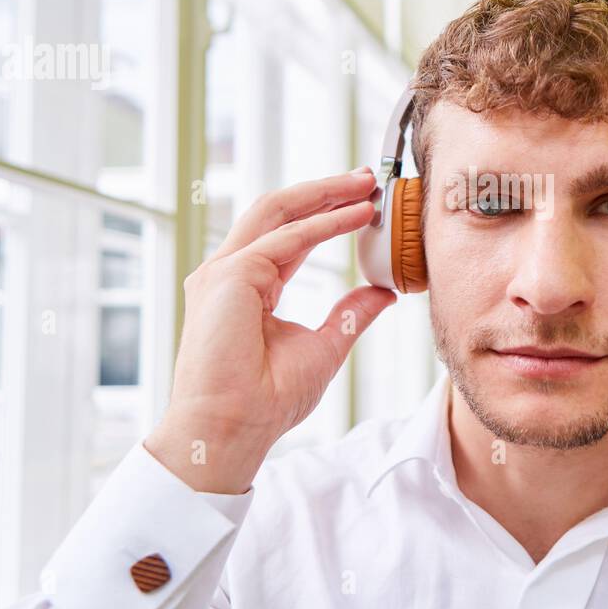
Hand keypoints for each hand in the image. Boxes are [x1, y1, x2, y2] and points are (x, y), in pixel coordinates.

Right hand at [145, 168, 395, 492]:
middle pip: (279, 212)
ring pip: (278, 212)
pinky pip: (286, 239)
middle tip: (367, 178)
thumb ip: (349, 313)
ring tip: (365, 185)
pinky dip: (325, 223)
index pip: (289, 235)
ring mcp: (224, 272)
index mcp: (247, 286)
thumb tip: (382, 291)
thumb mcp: (323, 346)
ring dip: (324, 194)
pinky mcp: (229, 277)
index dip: (326, 214)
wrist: (232, 430)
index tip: (365, 202)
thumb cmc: (266, 400)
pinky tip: (357, 216)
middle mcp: (230, 273)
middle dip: (324, 190)